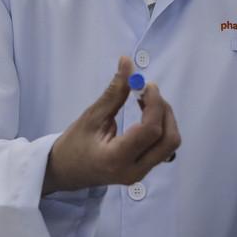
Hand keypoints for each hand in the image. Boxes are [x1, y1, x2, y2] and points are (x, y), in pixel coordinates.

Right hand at [43, 56, 180, 194]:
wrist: (66, 172)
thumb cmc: (73, 146)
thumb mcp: (91, 117)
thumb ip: (114, 92)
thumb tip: (127, 63)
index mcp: (117, 159)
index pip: (151, 130)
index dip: (155, 103)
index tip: (147, 85)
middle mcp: (134, 171)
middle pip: (169, 139)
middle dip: (164, 111)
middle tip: (148, 92)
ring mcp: (141, 173)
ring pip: (170, 144)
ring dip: (165, 118)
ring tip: (146, 102)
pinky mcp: (144, 170)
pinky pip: (163, 148)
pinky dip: (161, 127)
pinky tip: (146, 115)